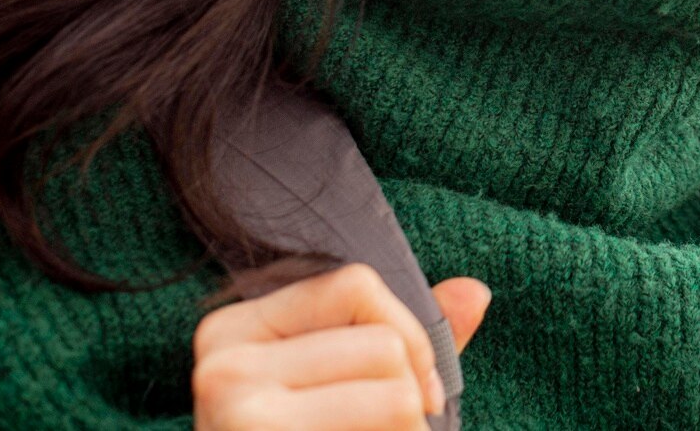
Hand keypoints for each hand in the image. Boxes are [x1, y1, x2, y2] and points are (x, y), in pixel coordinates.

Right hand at [192, 261, 491, 429]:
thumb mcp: (341, 390)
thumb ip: (404, 343)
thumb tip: (477, 291)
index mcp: (234, 331)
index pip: (355, 284)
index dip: (408, 332)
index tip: (418, 389)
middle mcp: (223, 367)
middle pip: (383, 344)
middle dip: (408, 400)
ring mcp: (238, 416)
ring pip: (395, 394)